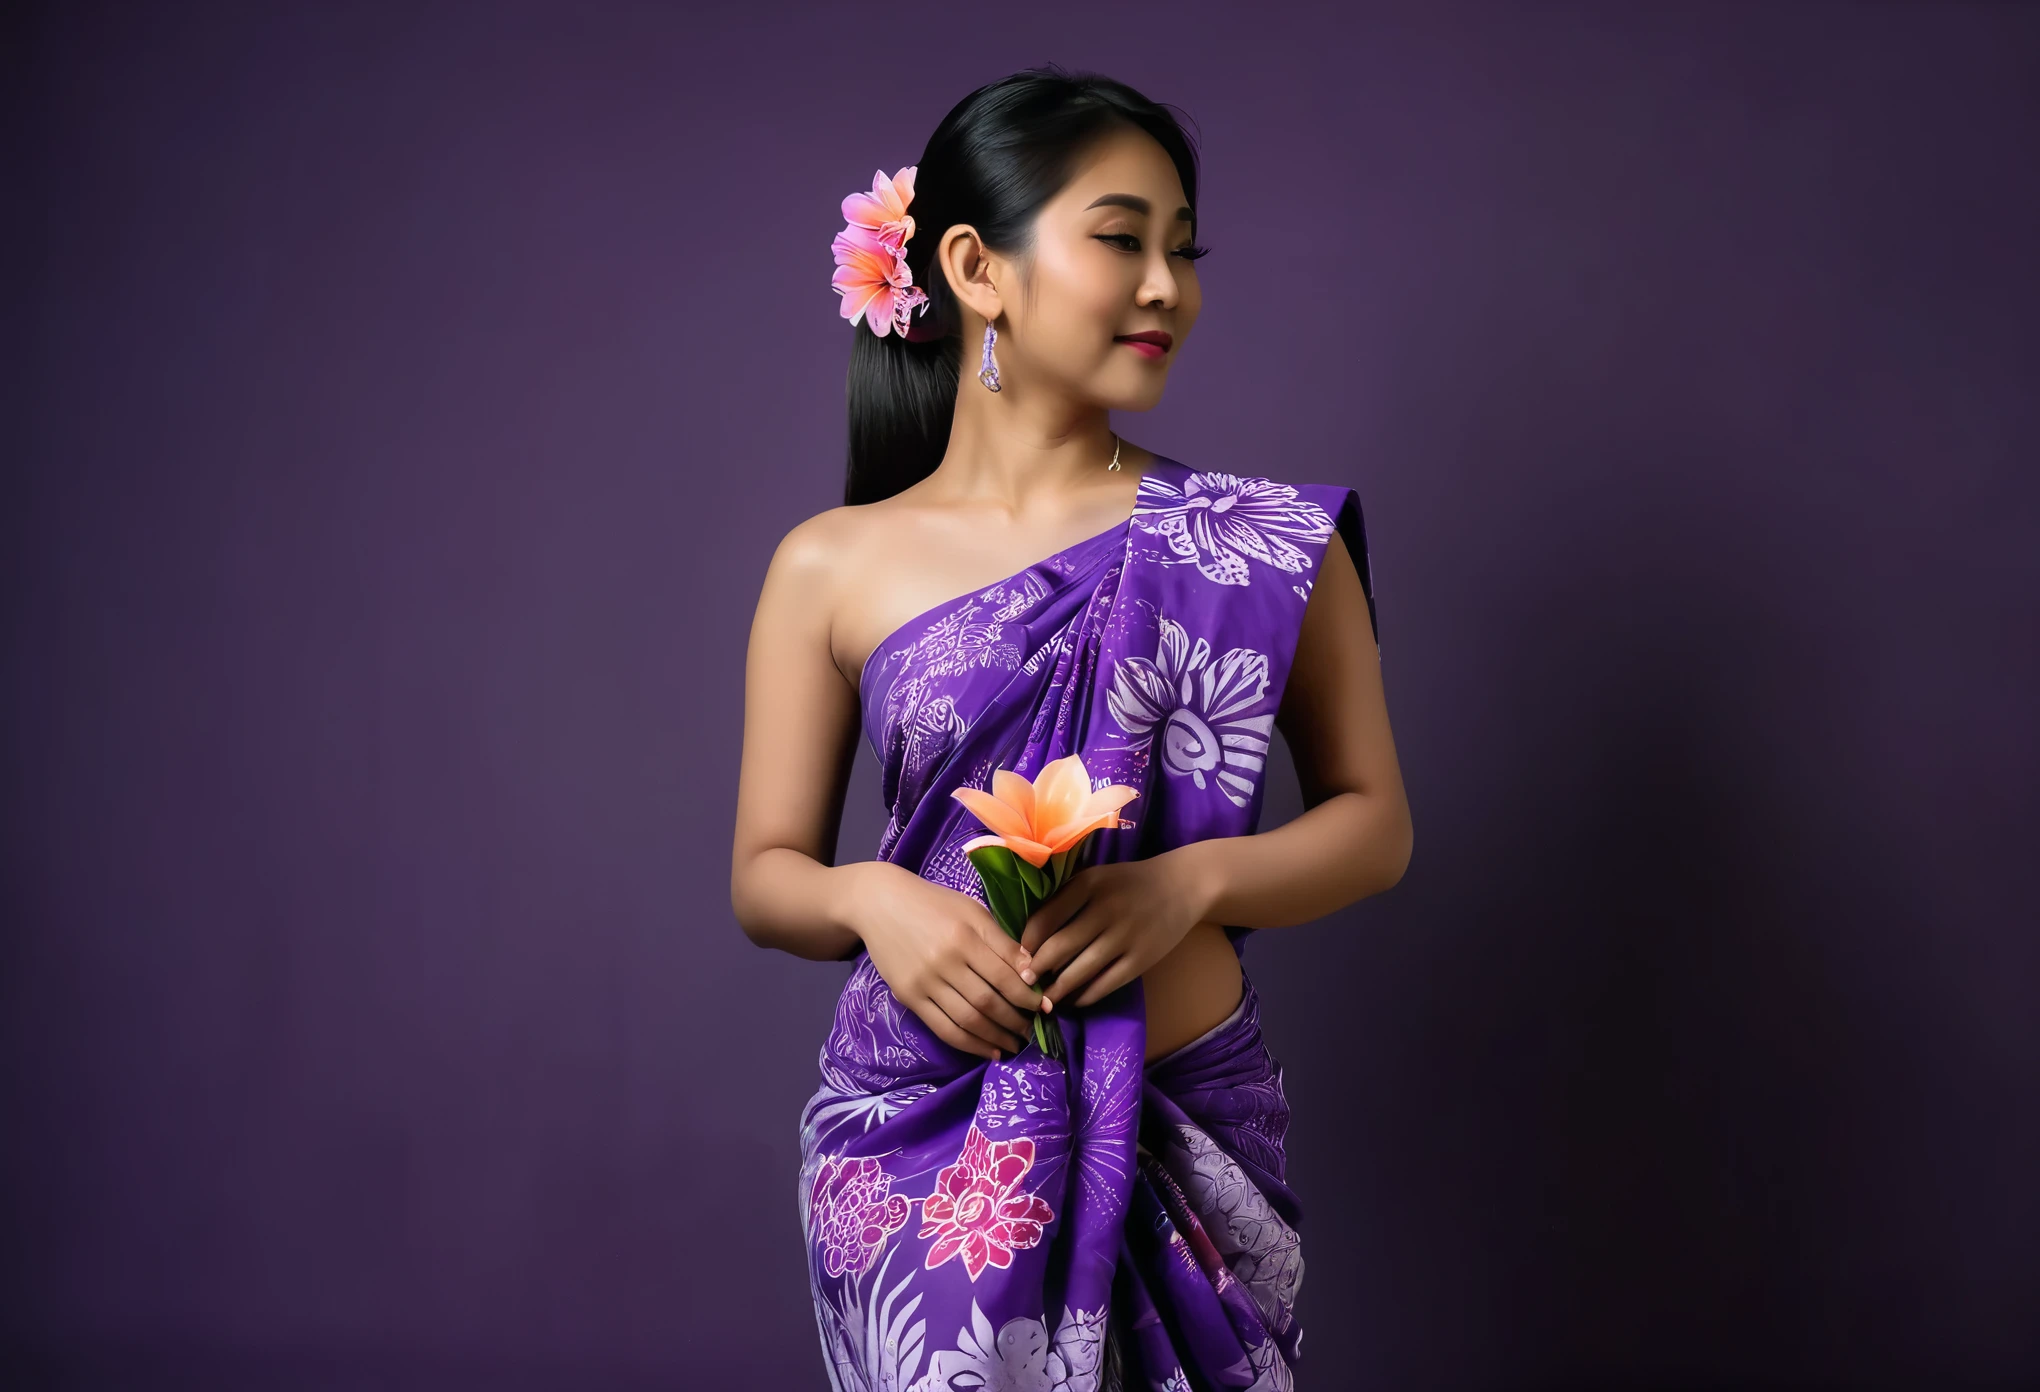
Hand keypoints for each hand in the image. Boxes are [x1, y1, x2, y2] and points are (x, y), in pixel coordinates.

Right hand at [845, 862, 1044, 1061]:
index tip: (1044, 1006)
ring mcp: (924, 983)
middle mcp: (944, 962)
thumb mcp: (972, 911)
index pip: (1004, 976)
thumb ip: (1001, 941)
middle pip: (988, 1002)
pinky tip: (989, 1050)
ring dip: (996, 1037)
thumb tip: (1032, 972)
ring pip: (968, 1020)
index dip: (1027, 996)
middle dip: (1015, 1020)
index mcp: (964, 936)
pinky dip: (970, 1044)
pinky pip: (943, 1029)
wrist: (880, 904)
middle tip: (1032, 1029)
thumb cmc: (934, 903)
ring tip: (1015, 1044)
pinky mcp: (909, 998)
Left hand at [1018, 852, 1213, 1011]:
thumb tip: (1028, 936)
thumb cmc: (1128, 883)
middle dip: (1036, 970)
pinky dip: (1085, 996)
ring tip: (1043, 998)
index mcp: (1089, 884)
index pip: (1045, 918)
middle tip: (1024, 982)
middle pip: (1059, 948)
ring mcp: (1126, 936)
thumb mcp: (1096, 877)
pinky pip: (1105, 984)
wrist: (1183, 886)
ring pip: (1080, 971)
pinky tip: (1074, 1000)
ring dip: (1057, 989)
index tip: (1018, 957)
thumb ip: (1065, 898)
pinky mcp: (1142, 959)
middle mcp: (1106, 909)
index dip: (1026, 943)